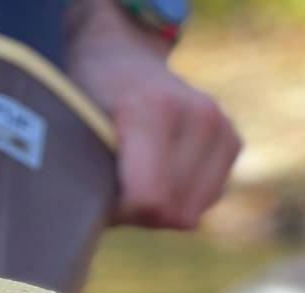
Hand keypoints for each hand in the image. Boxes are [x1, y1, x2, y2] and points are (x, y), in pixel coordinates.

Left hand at [65, 0, 241, 229]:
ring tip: (136, 176)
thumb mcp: (72, 131)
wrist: (122, 57)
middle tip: (115, 183)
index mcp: (155, 109)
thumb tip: (99, 223)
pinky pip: (206, 201)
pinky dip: (180, 198)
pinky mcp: (232, 141)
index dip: (121, 212)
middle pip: (173, 212)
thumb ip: (89, 174)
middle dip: (139, 211)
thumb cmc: (89, 98)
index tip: (100, 194)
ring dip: (160, 209)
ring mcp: (221, 127)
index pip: (150, 199)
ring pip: (191, 213)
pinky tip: (160, 172)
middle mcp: (199, 115)